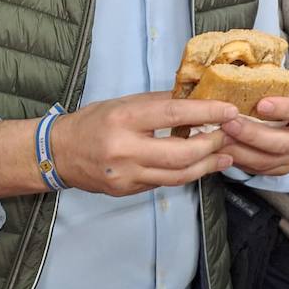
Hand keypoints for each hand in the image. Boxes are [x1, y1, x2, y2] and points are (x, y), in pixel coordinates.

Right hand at [52, 92, 238, 196]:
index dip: (206, 113)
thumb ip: (160, 102)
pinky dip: (186, 173)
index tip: (229, 110)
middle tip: (229, 134)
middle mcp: (124, 149)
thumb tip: (196, 97)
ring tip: (225, 155)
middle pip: (180, 153)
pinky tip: (200, 165)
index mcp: (124, 119)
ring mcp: (126, 175)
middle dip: (212, 144)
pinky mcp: (127, 190)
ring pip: (177, 175)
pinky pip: (164, 183)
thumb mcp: (124, 103)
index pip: (173, 114)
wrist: (59, 153)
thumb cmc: (94, 122)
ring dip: (206, 165)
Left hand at [218, 94, 288, 175]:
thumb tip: (237, 80)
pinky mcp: (281, 169)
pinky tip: (223, 150)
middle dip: (253, 135)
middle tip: (229, 124)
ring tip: (220, 138)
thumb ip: (266, 87)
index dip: (283, 108)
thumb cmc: (282, 99)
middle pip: (283, 143)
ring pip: (267, 160)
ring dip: (241, 150)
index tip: (261, 104)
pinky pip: (258, 169)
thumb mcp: (281, 88)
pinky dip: (238, 160)